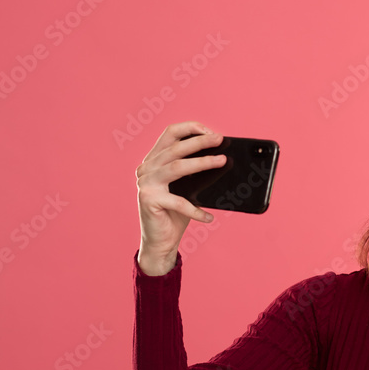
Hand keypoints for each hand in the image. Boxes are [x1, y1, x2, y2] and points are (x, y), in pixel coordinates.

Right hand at [136, 122, 224, 270]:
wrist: (160, 241)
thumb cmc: (176, 214)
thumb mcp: (187, 188)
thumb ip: (195, 173)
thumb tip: (222, 159)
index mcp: (153, 160)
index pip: (169, 134)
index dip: (190, 128)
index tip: (210, 131)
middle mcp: (146, 168)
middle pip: (175, 148)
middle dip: (200, 141)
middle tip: (219, 139)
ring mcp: (146, 184)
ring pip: (177, 167)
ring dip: (202, 163)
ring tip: (221, 162)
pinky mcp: (149, 200)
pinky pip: (179, 202)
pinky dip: (196, 211)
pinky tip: (209, 217)